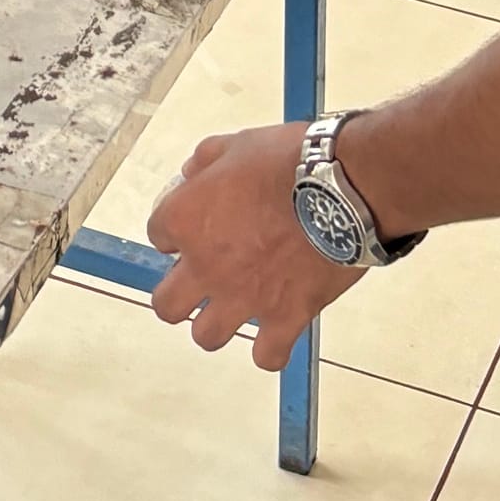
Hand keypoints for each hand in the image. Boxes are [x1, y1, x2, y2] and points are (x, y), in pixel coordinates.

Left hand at [146, 124, 363, 368]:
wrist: (342, 189)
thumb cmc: (288, 160)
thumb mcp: (238, 144)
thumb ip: (206, 160)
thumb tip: (190, 174)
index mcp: (188, 219)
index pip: (157, 235)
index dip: (174, 230)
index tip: (194, 224)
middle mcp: (206, 266)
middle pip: (167, 305)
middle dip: (177, 294)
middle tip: (199, 280)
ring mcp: (244, 298)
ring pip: (206, 336)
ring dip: (216, 323)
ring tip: (234, 306)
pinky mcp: (285, 318)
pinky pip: (267, 356)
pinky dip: (269, 349)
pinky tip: (275, 332)